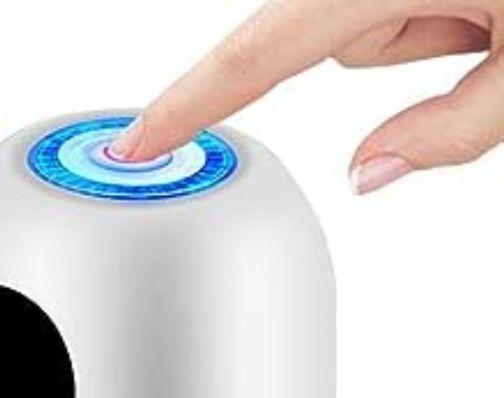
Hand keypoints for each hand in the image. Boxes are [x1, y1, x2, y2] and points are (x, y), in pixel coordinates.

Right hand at [108, 0, 502, 192]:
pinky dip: (448, 1)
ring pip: (374, 12)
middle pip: (326, 32)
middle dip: (397, 47)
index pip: (257, 53)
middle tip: (488, 34)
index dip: (190, 105)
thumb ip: (450, 128)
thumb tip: (369, 172)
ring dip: (434, 23)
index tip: (137, 142)